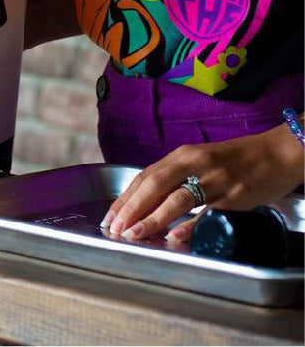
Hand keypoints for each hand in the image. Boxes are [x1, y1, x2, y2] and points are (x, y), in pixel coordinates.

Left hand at [101, 123, 303, 242]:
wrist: (277, 152)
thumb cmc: (236, 160)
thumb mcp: (201, 160)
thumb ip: (178, 176)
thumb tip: (149, 199)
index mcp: (183, 155)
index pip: (145, 176)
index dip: (126, 197)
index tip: (110, 216)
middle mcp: (195, 164)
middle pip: (155, 185)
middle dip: (131, 208)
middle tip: (115, 228)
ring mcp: (216, 180)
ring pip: (177, 199)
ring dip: (153, 218)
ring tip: (134, 234)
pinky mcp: (236, 196)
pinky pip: (209, 212)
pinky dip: (190, 225)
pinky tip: (175, 236)